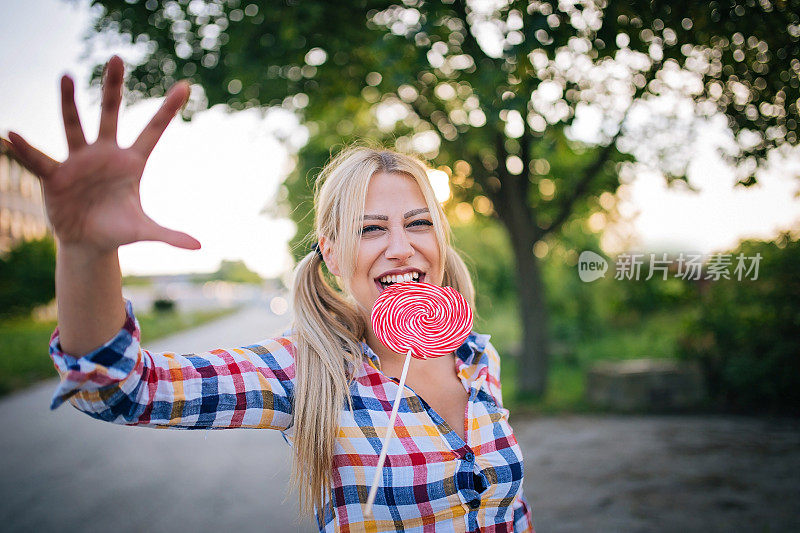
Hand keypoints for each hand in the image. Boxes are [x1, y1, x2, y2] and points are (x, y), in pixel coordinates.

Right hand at [2, 56, 200, 252]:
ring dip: (68, 102)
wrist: (88, 241)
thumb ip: (170, 236)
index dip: (167, 110)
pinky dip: (26, 150)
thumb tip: (199, 248)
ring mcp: (79, 161)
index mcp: (132, 163)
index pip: (153, 131)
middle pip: (110, 113)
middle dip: (113, 88)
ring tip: (65, 75)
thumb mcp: (144, 232)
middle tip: (117, 58)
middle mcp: (105, 154)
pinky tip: (12, 135)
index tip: (185, 86)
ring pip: (74, 125)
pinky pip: (40, 159)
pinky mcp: (55, 175)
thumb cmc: (118, 229)